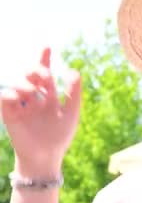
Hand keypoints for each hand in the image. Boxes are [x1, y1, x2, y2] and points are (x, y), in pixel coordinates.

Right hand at [0, 48, 81, 174]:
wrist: (47, 156)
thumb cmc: (60, 136)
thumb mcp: (71, 112)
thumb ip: (73, 92)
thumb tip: (74, 71)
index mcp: (49, 96)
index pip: (45, 74)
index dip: (44, 59)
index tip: (47, 46)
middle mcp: (34, 98)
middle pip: (30, 74)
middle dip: (37, 70)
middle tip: (45, 76)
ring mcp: (21, 106)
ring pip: (18, 84)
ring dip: (27, 84)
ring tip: (35, 92)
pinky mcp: (9, 115)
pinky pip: (4, 97)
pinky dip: (11, 94)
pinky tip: (21, 99)